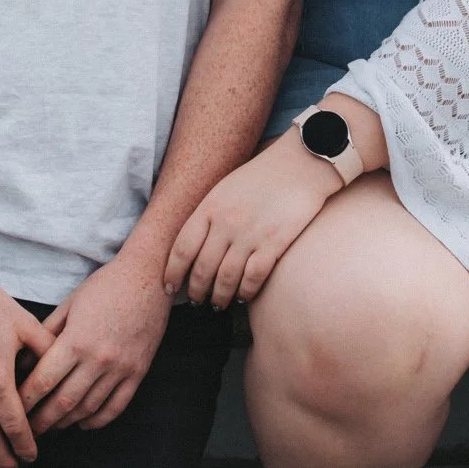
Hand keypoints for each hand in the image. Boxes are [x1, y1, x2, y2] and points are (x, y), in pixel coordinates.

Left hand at [18, 248, 172, 433]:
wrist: (149, 277)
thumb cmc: (105, 286)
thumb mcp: (70, 303)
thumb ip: (47, 333)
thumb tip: (24, 361)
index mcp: (76, 340)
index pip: (44, 380)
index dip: (26, 400)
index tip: (13, 409)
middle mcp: (98, 359)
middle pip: (63, 402)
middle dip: (42, 420)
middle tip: (27, 431)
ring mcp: (120, 369)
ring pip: (87, 409)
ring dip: (66, 423)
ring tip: (51, 427)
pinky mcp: (138, 373)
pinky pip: (115, 408)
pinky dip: (96, 420)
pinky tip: (83, 423)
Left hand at [164, 134, 340, 308]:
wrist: (299, 164)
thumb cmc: (261, 176)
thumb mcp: (225, 188)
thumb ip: (209, 214)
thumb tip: (194, 245)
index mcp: (210, 206)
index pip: (182, 248)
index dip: (172, 272)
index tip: (168, 287)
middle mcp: (226, 222)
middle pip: (202, 268)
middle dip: (196, 290)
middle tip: (195, 301)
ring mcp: (250, 234)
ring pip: (226, 279)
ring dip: (219, 297)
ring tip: (217, 304)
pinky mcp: (274, 243)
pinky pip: (253, 278)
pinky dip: (246, 292)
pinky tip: (243, 297)